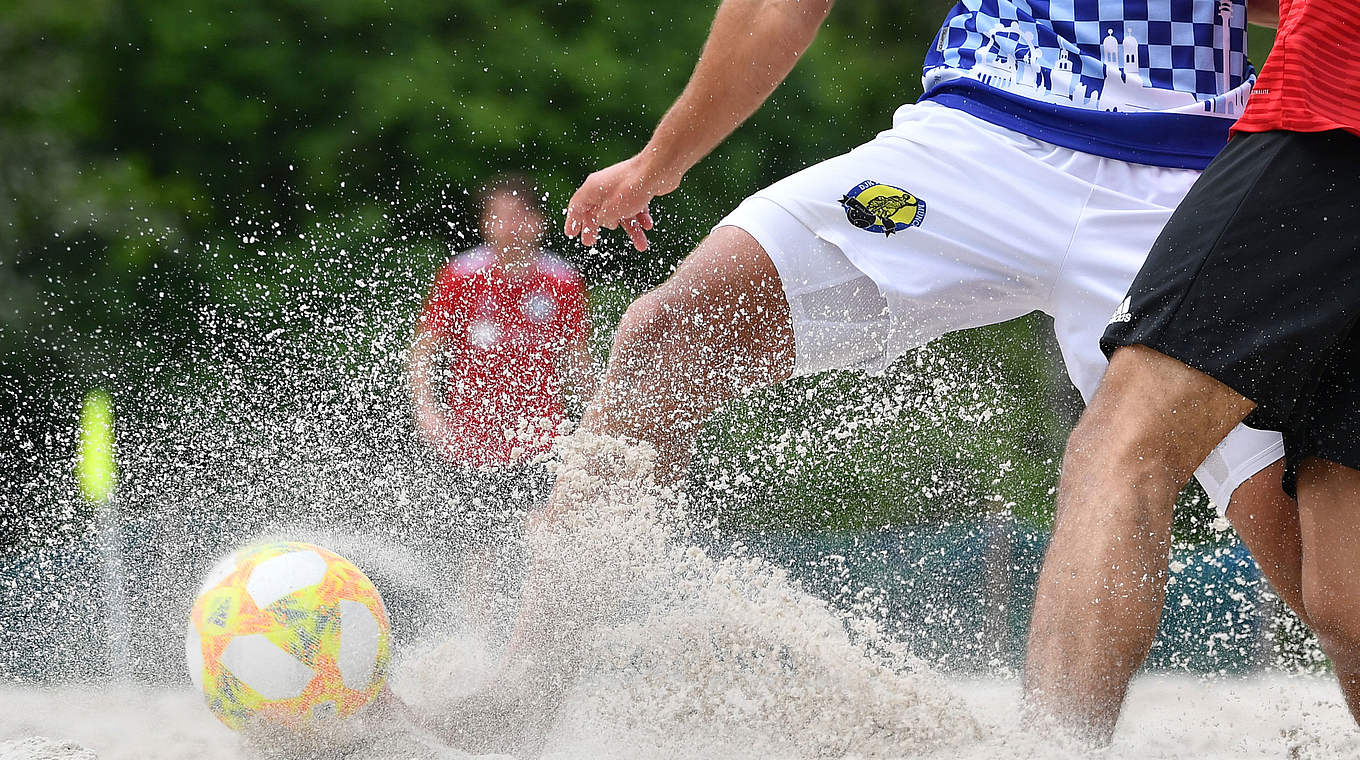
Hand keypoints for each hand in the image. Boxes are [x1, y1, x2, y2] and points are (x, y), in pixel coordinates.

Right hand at [564, 152, 680, 250]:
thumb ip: (602, 219)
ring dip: (631, 229)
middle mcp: (605, 186)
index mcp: (593, 188)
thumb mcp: (611, 211)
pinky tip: (648, 226)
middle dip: (596, 227)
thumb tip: (602, 221)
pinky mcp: (638, 188)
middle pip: (597, 210)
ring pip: (622, 212)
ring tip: (641, 245)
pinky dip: (641, 217)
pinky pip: (636, 207)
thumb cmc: (632, 189)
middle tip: (591, 242)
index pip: (576, 206)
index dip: (573, 222)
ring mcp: (622, 186)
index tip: (571, 234)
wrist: (659, 170)